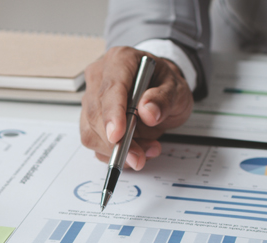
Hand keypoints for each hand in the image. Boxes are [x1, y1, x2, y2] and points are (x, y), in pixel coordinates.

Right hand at [80, 46, 194, 169]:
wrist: (158, 88)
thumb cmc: (164, 84)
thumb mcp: (176, 89)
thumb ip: (164, 99)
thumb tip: (148, 113)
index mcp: (120, 60)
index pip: (111, 89)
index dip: (112, 114)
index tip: (117, 136)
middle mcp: (99, 77)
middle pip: (96, 114)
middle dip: (117, 142)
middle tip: (140, 157)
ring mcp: (91, 98)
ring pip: (92, 132)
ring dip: (117, 150)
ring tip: (147, 149)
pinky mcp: (90, 119)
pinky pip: (95, 143)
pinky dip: (114, 153)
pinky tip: (136, 149)